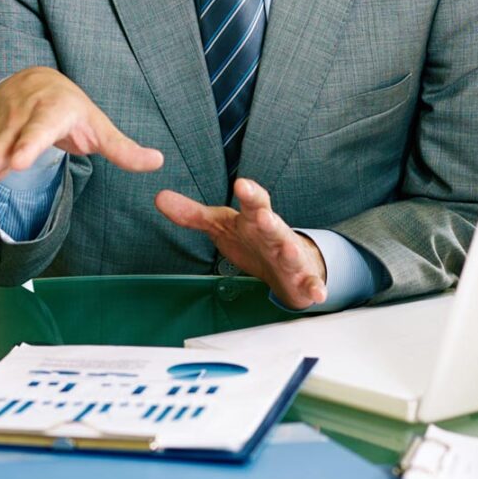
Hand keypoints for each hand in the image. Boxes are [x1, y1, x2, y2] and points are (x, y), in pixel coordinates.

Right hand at [0, 66, 162, 244]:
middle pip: (2, 146)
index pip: (39, 129)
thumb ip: (122, 147)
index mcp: (49, 113)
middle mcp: (19, 123)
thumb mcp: (96, 123)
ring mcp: (0, 138)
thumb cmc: (68, 106)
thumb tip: (157, 162)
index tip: (20, 159)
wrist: (30, 81)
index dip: (29, 143)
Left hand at [155, 177, 326, 309]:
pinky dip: (315, 288)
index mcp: (255, 219)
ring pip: (291, 252)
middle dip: (268, 220)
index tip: (241, 184)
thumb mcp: (221, 225)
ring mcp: (291, 256)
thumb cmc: (253, 240)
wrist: (290, 264)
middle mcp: (275, 234)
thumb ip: (192, 214)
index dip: (248, 193)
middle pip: (273, 225)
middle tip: (263, 215)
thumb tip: (158, 197)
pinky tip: (318, 294)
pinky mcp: (303, 279)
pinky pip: (310, 283)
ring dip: (291, 252)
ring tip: (290, 251)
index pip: (253, 202)